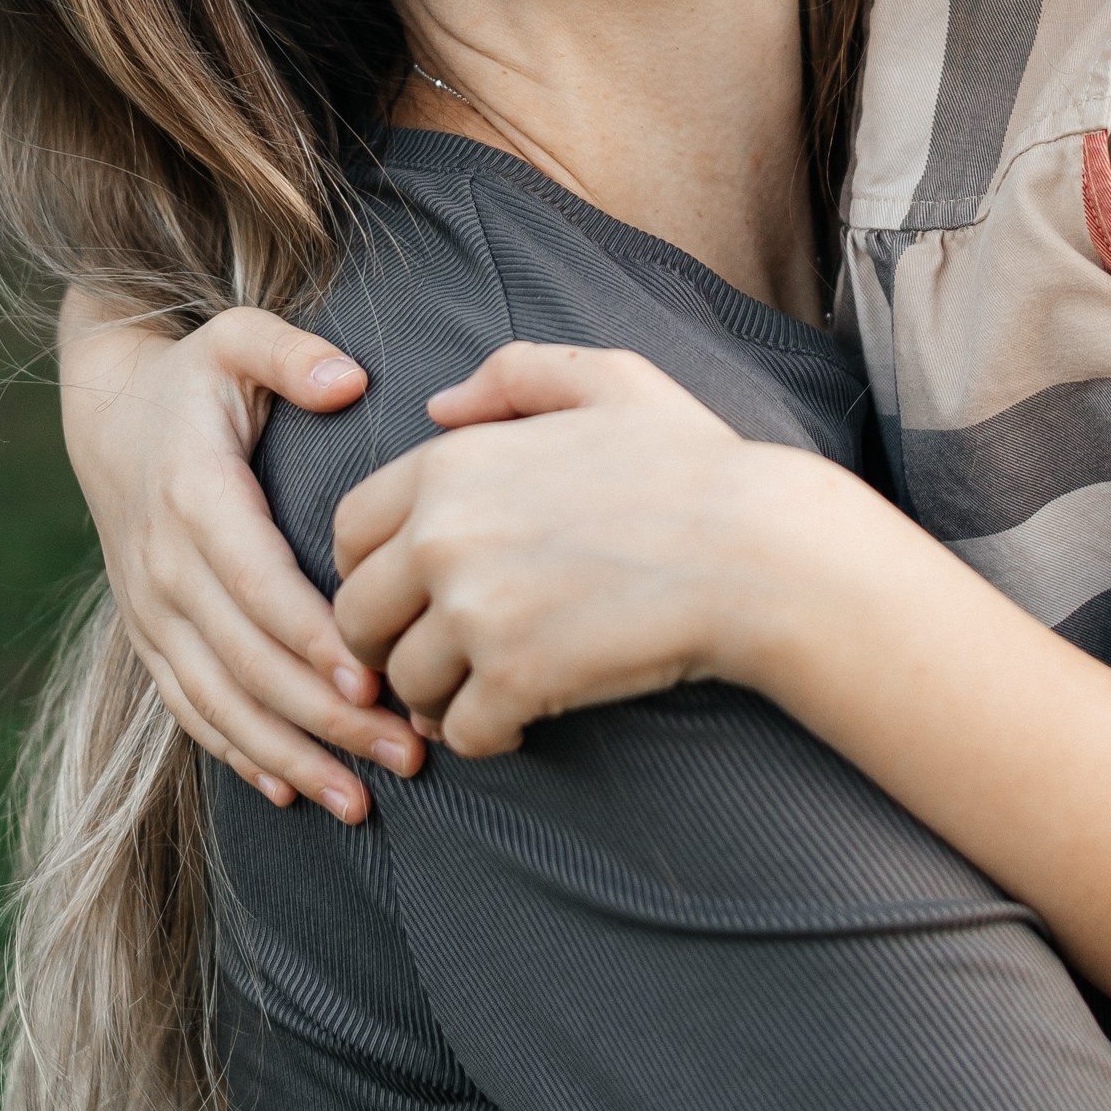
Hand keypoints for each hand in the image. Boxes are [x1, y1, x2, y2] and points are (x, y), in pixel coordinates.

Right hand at [59, 294, 425, 822]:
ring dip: (289, 756)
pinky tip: (292, 793)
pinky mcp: (152, 637)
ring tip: (362, 799)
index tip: (374, 681)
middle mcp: (165, 567)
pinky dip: (238, 755)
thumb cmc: (197, 376)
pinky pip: (190, 709)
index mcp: (195, 498)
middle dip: (326, 718)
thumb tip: (348, 381)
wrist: (108, 416)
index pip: (258, 586)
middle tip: (407, 753)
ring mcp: (153, 611)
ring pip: (219, 702)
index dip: (313, 641)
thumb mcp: (236, 338)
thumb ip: (292, 354)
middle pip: (248, 661)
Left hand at [331, 344, 779, 756]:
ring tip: (485, 690)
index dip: (374, 567)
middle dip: (391, 642)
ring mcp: (473, 612)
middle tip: (440, 656)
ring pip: (405, 681)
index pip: (351, 529)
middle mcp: (443, 535)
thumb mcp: (610, 380)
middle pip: (358, 615)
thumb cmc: (694, 465)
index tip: (415, 592)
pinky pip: (462, 731)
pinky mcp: (513, 680)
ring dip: (438, 696)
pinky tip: (523, 719)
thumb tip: (439, 405)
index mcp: (451, 464)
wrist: (760, 552)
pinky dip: (486, 735)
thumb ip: (513, 375)